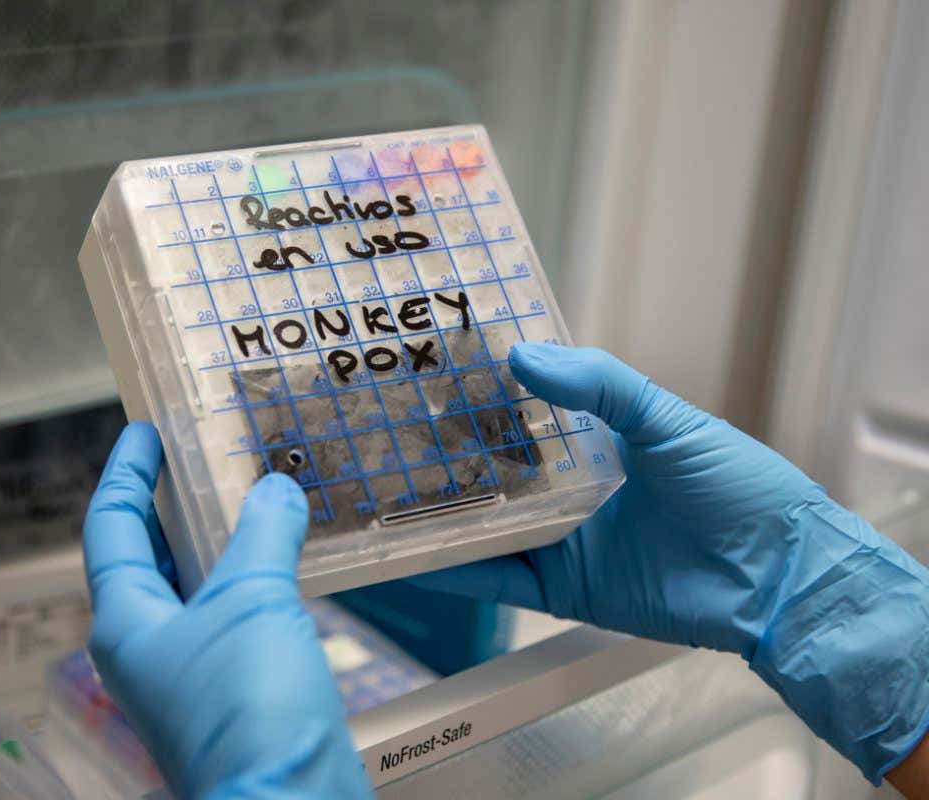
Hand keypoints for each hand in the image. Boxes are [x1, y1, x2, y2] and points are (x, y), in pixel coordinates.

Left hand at [84, 423, 372, 798]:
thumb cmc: (247, 707)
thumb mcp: (251, 602)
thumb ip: (262, 536)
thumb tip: (273, 488)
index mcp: (126, 622)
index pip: (111, 528)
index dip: (125, 474)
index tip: (143, 431)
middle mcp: (150, 649)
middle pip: (148, 559)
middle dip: (170, 506)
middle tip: (200, 458)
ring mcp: (193, 675)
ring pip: (197, 589)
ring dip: (220, 542)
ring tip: (252, 498)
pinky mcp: (238, 694)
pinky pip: (238, 618)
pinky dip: (257, 580)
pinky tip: (288, 563)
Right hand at [411, 344, 928, 785]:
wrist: (777, 578)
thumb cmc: (739, 488)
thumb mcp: (667, 419)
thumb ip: (599, 384)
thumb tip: (521, 356)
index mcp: (598, 443)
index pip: (526, 414)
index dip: (483, 396)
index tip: (432, 372)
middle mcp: (573, 491)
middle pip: (497, 470)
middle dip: (447, 455)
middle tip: (387, 432)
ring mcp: (564, 541)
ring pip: (486, 525)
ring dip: (439, 513)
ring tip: (382, 492)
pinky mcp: (562, 590)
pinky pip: (497, 580)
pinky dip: (453, 571)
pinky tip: (409, 556)